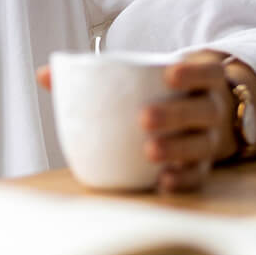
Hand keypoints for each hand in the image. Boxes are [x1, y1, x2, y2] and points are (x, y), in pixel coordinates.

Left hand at [35, 50, 236, 193]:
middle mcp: (211, 111)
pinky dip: (181, 180)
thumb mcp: (143, 78)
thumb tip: (44, 75)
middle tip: (144, 118)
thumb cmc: (159, 93)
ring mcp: (209, 141)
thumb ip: (97, 74)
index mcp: (201, 83)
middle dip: (174, 114)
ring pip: (201, 146)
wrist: (201, 118)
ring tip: (149, 151)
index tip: (169, 74)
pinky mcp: (203, 167)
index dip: (192, 72)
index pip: (207, 73)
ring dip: (176, 149)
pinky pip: (197, 176)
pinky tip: (161, 182)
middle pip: (202, 111)